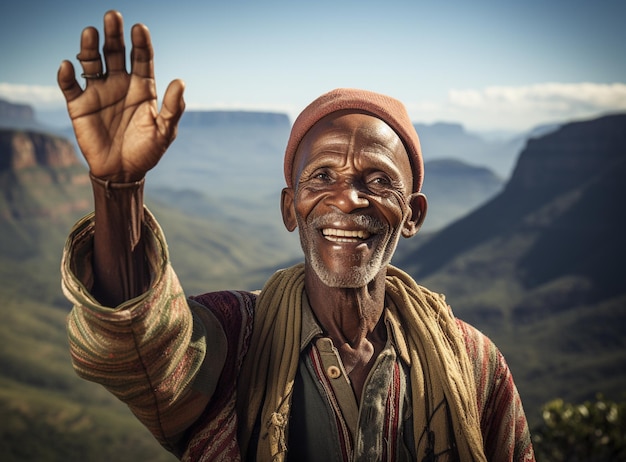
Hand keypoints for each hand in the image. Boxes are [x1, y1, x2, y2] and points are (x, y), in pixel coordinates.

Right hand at [57, 10, 184, 181]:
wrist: (122, 173)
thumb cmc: (146, 152)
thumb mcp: (164, 132)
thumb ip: (173, 108)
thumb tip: (180, 81)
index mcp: (142, 87)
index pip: (142, 58)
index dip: (141, 43)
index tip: (140, 28)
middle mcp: (120, 84)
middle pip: (116, 52)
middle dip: (114, 34)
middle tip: (113, 16)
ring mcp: (99, 92)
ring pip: (91, 62)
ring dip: (89, 47)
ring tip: (91, 32)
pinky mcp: (79, 105)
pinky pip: (69, 85)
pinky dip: (66, 75)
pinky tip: (68, 66)